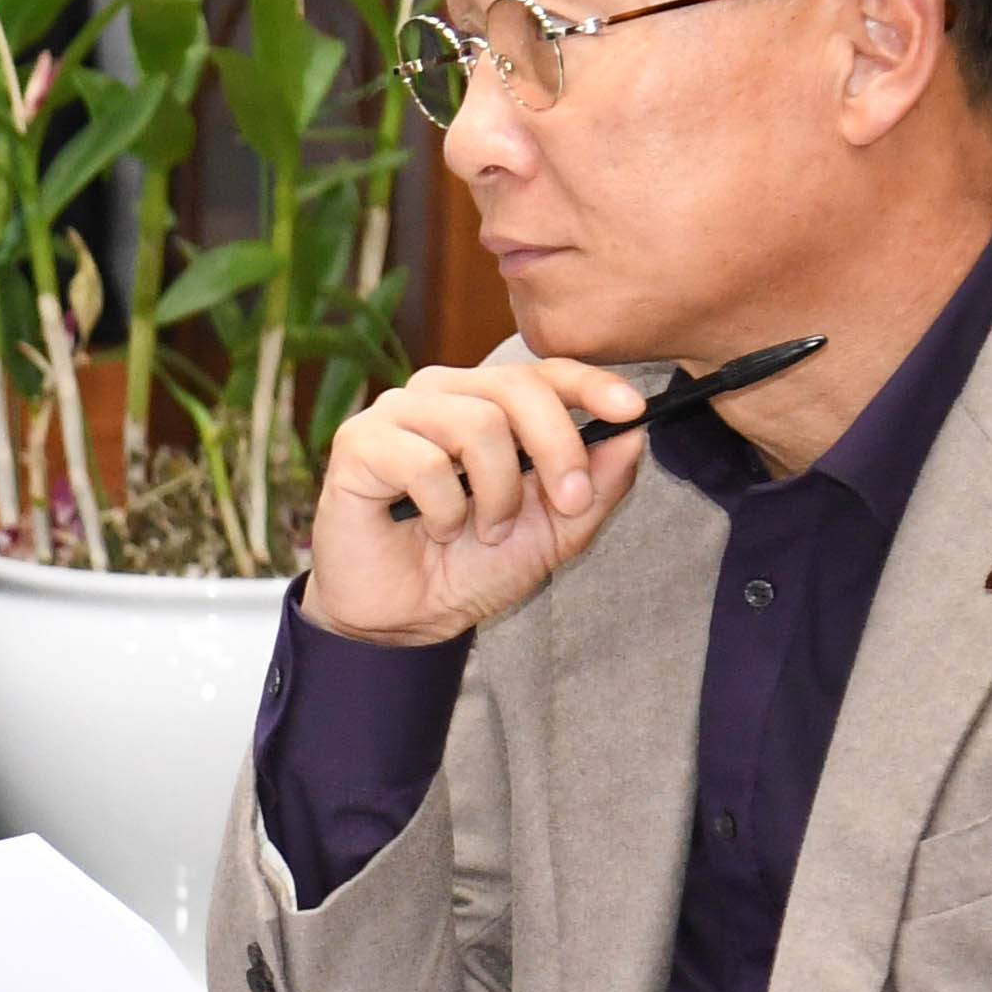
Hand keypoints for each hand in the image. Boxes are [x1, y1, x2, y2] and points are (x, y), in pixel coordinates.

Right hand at [299, 355, 650, 644]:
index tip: (632, 410)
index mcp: (484, 403)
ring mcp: (394, 414)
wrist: (405, 618)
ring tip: (483, 531)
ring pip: (476, 423)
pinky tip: (433, 529)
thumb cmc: (470, 568)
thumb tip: (634, 436)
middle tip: (569, 504)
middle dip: (557, 449)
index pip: (541, 373)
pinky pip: (424, 462)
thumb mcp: (554, 532)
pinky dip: (445, 509)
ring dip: (496, 494)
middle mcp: (439, 395)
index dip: (589, 384)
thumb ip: (596, 487)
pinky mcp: (357, 444)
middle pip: (516, 387)